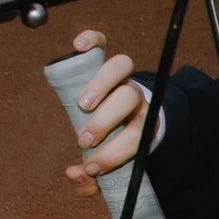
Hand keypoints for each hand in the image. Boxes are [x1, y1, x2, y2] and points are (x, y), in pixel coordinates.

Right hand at [62, 28, 155, 183]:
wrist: (127, 117)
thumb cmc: (114, 143)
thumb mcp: (109, 166)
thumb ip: (93, 178)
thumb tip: (77, 173)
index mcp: (141, 125)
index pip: (137, 135)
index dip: (116, 152)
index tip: (94, 166)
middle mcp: (135, 98)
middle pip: (129, 98)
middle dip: (106, 120)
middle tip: (84, 140)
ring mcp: (122, 77)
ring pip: (121, 67)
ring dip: (100, 84)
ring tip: (81, 104)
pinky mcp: (106, 62)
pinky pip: (103, 43)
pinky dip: (92, 40)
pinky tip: (78, 47)